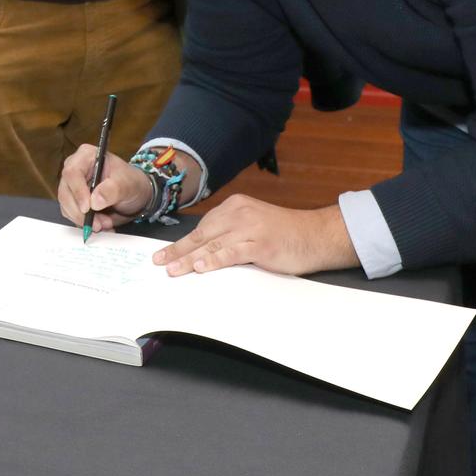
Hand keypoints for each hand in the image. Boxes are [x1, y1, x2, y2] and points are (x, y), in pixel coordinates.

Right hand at [57, 144, 152, 234]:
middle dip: (80, 212)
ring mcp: (72, 186)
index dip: (77, 191)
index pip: (72, 172)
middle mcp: (75, 169)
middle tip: (98, 224)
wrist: (134, 195)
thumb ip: (112, 190)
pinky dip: (84, 223)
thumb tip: (94, 201)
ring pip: (66, 206)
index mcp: (86, 156)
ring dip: (84, 220)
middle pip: (65, 192)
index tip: (87, 208)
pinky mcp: (73, 200)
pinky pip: (71, 215)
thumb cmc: (130, 182)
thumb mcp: (127, 184)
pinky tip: (100, 224)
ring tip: (104, 223)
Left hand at [152, 195, 357, 277]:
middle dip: (179, 250)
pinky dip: (215, 260)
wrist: (316, 235)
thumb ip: (231, 234)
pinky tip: (201, 267)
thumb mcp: (254, 225)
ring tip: (172, 269)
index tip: (166, 253)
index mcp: (236, 206)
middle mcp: (240, 213)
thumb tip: (204, 252)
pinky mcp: (261, 244)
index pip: (203, 226)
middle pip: (203, 235)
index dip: (184, 242)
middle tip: (159, 261)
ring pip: (213, 245)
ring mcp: (250, 228)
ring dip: (190, 259)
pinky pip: (232, 253)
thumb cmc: (285, 235)